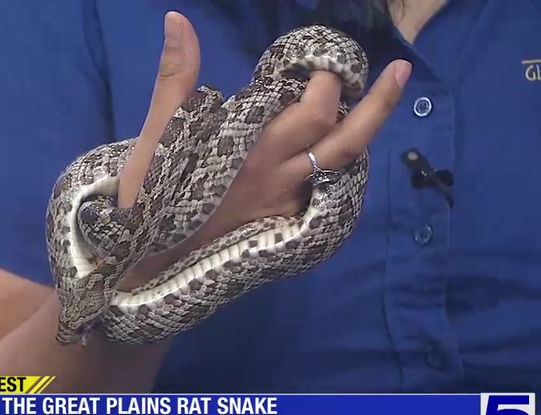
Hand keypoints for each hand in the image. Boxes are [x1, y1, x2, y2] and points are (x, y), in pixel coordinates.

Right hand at [118, 12, 411, 286]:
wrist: (151, 264)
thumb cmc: (151, 196)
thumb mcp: (159, 133)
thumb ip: (176, 76)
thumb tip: (177, 19)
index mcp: (250, 148)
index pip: (313, 110)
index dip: (327, 81)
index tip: (322, 62)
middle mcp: (280, 177)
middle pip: (347, 139)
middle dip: (374, 100)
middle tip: (389, 71)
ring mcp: (289, 204)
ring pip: (345, 164)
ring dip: (367, 128)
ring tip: (386, 92)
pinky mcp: (288, 224)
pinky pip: (329, 189)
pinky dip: (342, 160)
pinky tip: (341, 139)